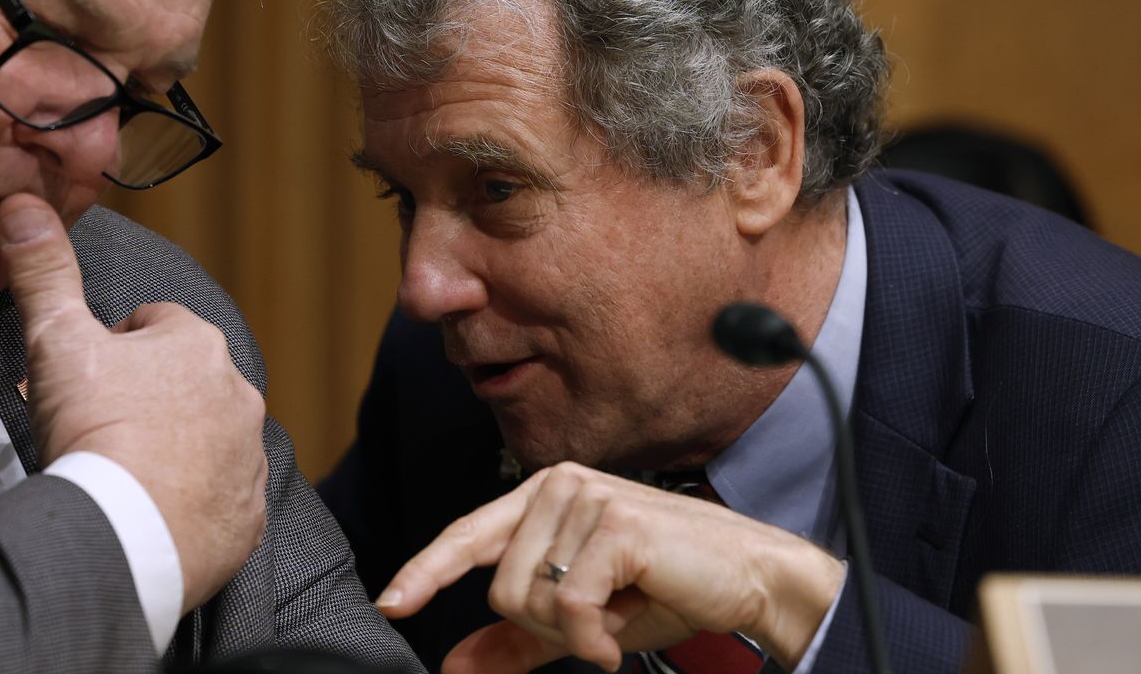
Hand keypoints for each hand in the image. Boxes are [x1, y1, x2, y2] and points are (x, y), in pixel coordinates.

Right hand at [0, 195, 267, 611]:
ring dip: (173, 448)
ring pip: (207, 439)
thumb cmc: (95, 432)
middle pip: (183, 383)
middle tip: (96, 427)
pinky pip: (221, 499)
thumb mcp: (56, 340)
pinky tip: (152, 511)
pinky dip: (191, 502)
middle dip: (145, 398)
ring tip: (121, 472)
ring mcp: (248, 458)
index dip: (111, 347)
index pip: (153, 325)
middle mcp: (238, 395)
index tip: (84, 377)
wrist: (125, 536)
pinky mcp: (247, 516)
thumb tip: (23, 208)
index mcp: (197, 344)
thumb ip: (44, 272)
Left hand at [376, 462, 843, 672]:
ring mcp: (586, 496)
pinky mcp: (614, 523)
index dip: (424, 572)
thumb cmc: (667, 588)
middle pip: (499, 586)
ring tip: (618, 617)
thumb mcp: (582, 619)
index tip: (391, 605)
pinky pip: (568, 604)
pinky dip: (592, 639)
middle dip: (546, 627)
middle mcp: (558, 484)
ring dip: (574, 632)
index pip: (467, 535)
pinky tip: (620, 633)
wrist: (749, 579)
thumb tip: (455, 665)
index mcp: (543, 495)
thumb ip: (518, 638)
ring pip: (528, 596)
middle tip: (599, 624)